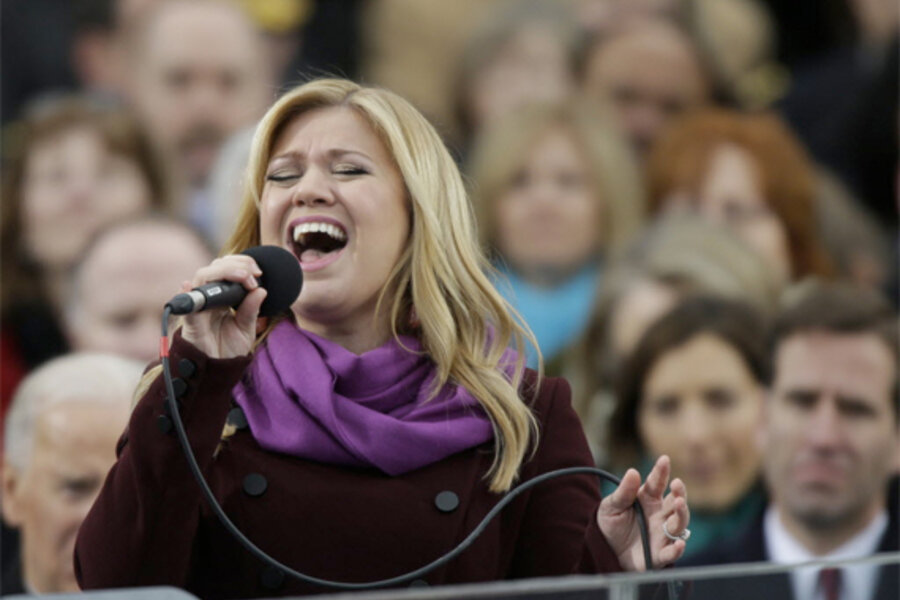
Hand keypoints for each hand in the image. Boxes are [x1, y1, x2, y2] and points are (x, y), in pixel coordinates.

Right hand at [179, 255, 267, 358]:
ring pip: (203, 277)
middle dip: (236, 264)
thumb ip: (252, 309)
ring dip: (224, 272)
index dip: (242, 264)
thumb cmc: (229, 349)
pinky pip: (187, 304)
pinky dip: (188, 293)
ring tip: (243, 278)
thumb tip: (262, 290)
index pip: (227, 269)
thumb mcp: (246, 328)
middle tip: (254, 275)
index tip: (259, 272)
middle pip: (216, 267)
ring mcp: (199, 306)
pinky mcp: (190, 320)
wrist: (218, 371)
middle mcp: (210, 297)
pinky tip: (191, 285)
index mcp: (223, 296)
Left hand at [597, 455, 689, 570]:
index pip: (657, 483)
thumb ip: (623, 492)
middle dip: (679, 493)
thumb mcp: (611, 505)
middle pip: (675, 502)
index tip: (664, 460)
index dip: (661, 471)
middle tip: (676, 484)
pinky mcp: (659, 554)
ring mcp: (661, 534)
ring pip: (679, 524)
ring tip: (678, 504)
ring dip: (681, 514)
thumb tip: (632, 472)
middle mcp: (659, 514)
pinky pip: (671, 553)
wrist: (604, 550)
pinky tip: (679, 544)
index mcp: (648, 499)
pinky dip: (677, 550)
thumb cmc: (611, 524)